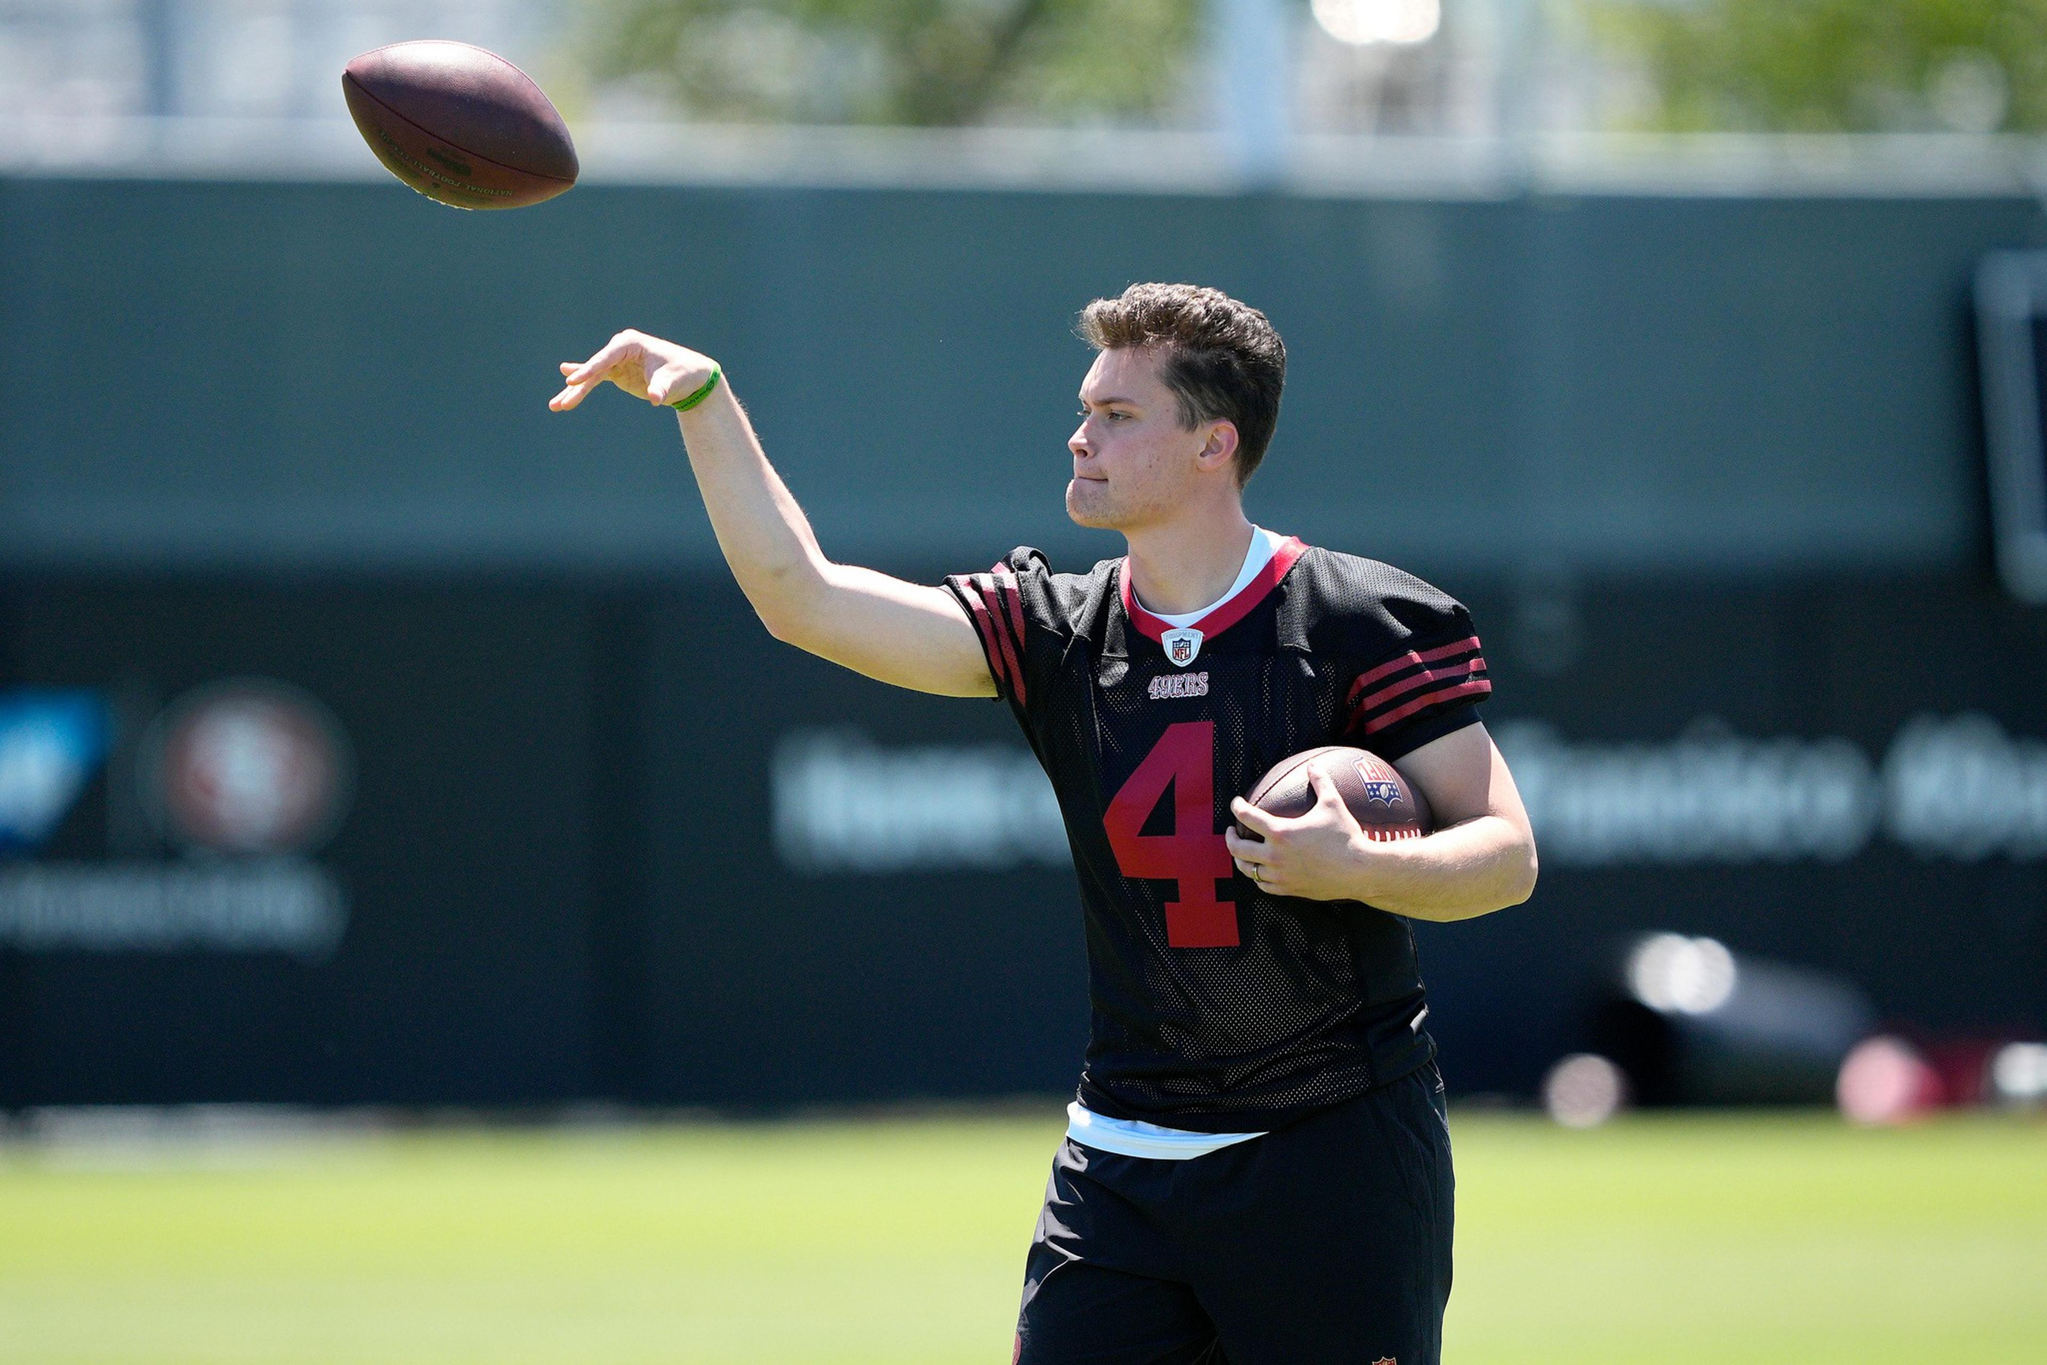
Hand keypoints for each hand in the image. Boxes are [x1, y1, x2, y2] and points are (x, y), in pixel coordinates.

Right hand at [549, 329, 717, 410]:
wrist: (690, 378)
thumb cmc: (683, 374)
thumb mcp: (672, 381)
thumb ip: (661, 389)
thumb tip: (655, 398)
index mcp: (631, 343)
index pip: (606, 357)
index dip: (590, 368)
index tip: (573, 379)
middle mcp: (619, 349)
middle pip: (594, 367)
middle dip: (577, 383)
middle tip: (563, 396)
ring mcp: (616, 361)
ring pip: (590, 376)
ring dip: (574, 391)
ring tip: (556, 406)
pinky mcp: (616, 373)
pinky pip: (594, 382)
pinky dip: (581, 391)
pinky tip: (566, 398)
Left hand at [1225, 768, 1388, 902]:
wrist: (1360, 871)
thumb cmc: (1347, 836)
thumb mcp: (1332, 804)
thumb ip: (1320, 781)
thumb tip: (1313, 764)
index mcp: (1281, 833)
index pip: (1247, 817)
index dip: (1237, 807)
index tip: (1236, 803)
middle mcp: (1275, 856)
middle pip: (1237, 848)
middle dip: (1230, 837)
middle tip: (1232, 830)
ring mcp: (1280, 875)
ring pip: (1247, 869)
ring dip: (1240, 859)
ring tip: (1241, 852)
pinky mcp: (1289, 889)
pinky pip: (1264, 885)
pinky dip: (1257, 877)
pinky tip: (1260, 871)